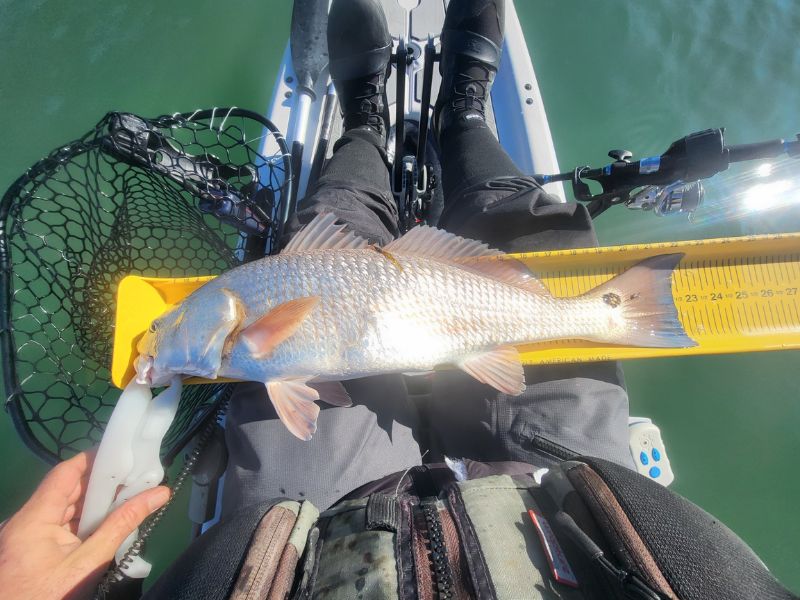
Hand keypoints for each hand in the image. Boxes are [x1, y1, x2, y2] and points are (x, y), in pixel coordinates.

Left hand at [0, 451, 169, 599]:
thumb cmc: (46, 598)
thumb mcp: (87, 564)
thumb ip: (121, 526)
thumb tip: (158, 494)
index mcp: (32, 517)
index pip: (64, 473)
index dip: (94, 458)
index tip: (124, 453)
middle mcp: (23, 521)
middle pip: (65, 489)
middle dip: (101, 482)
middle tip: (135, 475)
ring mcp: (24, 537)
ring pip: (63, 509)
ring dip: (94, 503)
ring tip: (128, 496)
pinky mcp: (28, 551)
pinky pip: (58, 526)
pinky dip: (82, 521)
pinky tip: (105, 524)